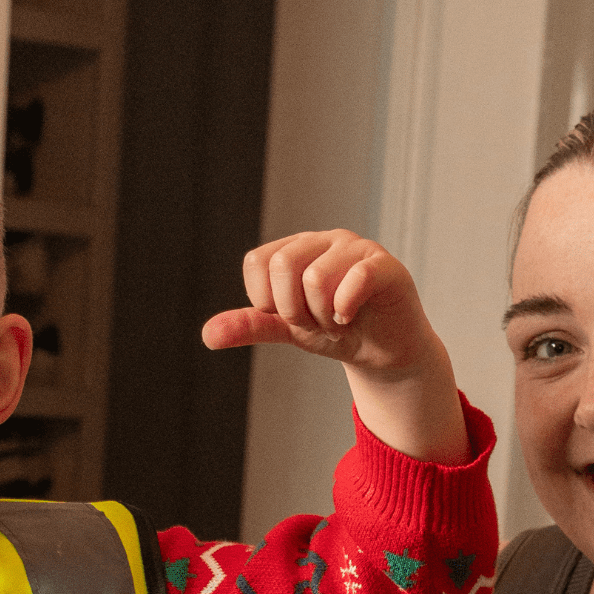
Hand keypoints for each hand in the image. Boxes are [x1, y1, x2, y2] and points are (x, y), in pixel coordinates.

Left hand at [202, 230, 468, 463]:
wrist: (383, 353)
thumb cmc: (336, 331)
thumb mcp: (287, 329)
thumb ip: (250, 326)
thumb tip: (208, 335)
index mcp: (295, 248)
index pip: (258, 262)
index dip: (267, 301)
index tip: (291, 316)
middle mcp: (324, 240)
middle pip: (283, 265)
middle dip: (294, 310)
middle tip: (316, 321)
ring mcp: (356, 248)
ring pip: (315, 276)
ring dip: (322, 316)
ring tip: (338, 320)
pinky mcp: (385, 265)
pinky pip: (355, 279)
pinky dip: (344, 310)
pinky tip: (352, 318)